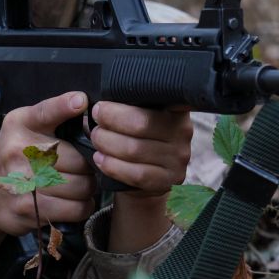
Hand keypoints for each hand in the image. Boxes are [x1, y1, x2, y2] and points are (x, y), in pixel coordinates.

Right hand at [0, 91, 97, 278]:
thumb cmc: (15, 159)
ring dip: (86, 189)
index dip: (65, 106)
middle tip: (80, 170)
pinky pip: (75, 208)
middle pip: (78, 159)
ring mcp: (22, 180)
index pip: (46, 111)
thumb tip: (87, 105)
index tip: (80, 101)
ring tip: (76, 185)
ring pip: (81, 186)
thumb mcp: (25, 128)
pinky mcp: (29, 208)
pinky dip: (82, 206)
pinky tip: (74, 201)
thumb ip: (54, 116)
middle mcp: (18, 150)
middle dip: (87, 167)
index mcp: (20, 124)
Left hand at [89, 102, 193, 253]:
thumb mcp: (140, 114)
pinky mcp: (169, 179)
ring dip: (107, 145)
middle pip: (140, 124)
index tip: (99, 108)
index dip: (119, 107)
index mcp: (175, 108)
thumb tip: (96, 99)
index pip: (149, 101)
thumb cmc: (138, 137)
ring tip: (96, 141)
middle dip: (110, 123)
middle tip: (95, 125)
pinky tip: (101, 160)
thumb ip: (128, 103)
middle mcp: (183, 131)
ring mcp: (178, 158)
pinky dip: (113, 166)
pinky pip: (137, 174)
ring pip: (135, 150)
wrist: (148, 174)